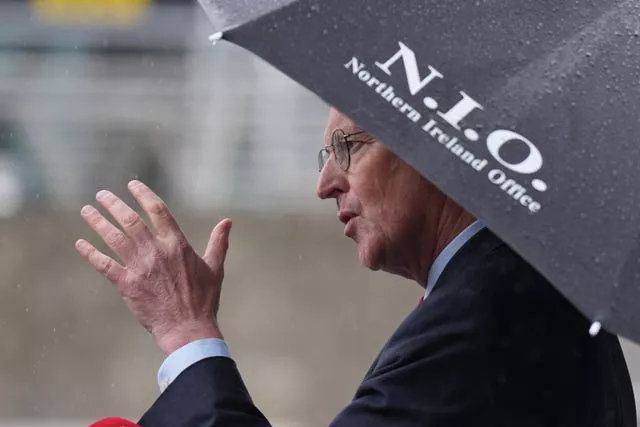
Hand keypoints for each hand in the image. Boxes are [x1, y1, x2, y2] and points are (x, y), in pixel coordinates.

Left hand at [75, 180, 232, 354]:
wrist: (188, 329)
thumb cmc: (203, 300)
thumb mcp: (215, 267)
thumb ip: (218, 242)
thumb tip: (228, 222)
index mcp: (177, 244)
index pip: (158, 210)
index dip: (143, 195)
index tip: (132, 185)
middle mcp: (156, 251)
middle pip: (130, 220)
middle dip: (114, 204)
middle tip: (101, 194)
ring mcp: (140, 267)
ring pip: (114, 238)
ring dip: (98, 222)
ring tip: (87, 211)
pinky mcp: (127, 284)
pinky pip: (104, 265)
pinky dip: (90, 253)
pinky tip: (80, 243)